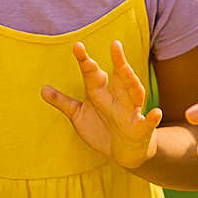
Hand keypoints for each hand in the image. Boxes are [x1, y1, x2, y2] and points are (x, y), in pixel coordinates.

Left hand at [41, 41, 162, 169]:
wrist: (123, 152)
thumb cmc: (102, 128)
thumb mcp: (79, 115)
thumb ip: (63, 102)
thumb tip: (42, 89)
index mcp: (101, 93)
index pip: (93, 74)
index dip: (85, 61)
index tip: (77, 46)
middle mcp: (118, 98)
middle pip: (119, 77)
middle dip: (118, 62)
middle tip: (115, 44)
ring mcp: (131, 113)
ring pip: (135, 94)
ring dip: (133, 81)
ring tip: (128, 69)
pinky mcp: (141, 130)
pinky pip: (148, 123)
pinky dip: (152, 118)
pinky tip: (155, 113)